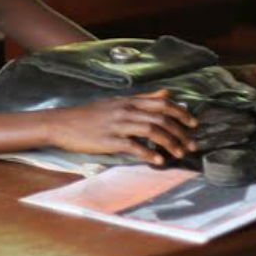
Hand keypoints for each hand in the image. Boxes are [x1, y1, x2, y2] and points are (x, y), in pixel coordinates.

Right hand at [48, 90, 198, 164]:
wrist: (61, 124)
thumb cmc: (88, 115)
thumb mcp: (116, 102)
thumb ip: (143, 99)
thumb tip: (166, 93)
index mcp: (128, 101)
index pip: (162, 104)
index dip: (181, 113)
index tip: (194, 124)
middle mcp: (125, 110)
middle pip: (161, 118)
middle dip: (181, 132)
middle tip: (192, 145)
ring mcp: (117, 125)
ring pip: (151, 131)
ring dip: (170, 143)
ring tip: (180, 154)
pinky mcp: (109, 140)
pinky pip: (134, 147)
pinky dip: (149, 154)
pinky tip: (158, 161)